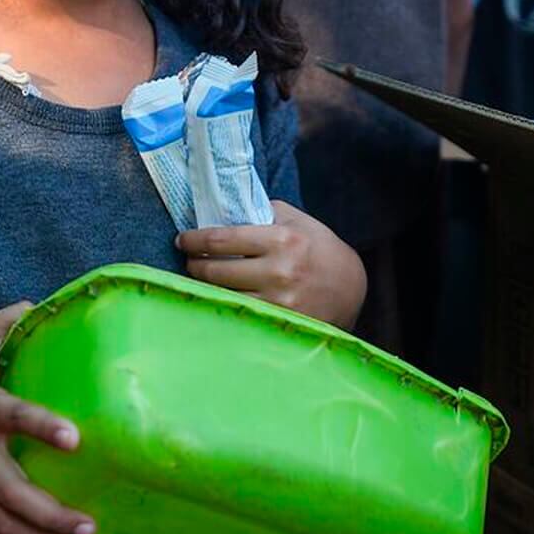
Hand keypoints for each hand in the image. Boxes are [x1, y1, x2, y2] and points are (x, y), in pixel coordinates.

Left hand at [178, 201, 366, 329]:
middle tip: (187, 258)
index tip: (182, 239)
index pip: (223, 239)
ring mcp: (278, 302)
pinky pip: (238, 313)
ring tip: (198, 277)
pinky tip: (216, 295)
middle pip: (216, 270)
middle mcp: (279, 272)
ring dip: (204, 286)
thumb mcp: (298, 221)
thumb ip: (263, 212)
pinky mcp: (279, 323)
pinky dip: (223, 303)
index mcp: (282, 239)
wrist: (350, 289)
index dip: (195, 239)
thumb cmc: (320, 249)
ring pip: (223, 295)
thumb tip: (225, 209)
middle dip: (194, 264)